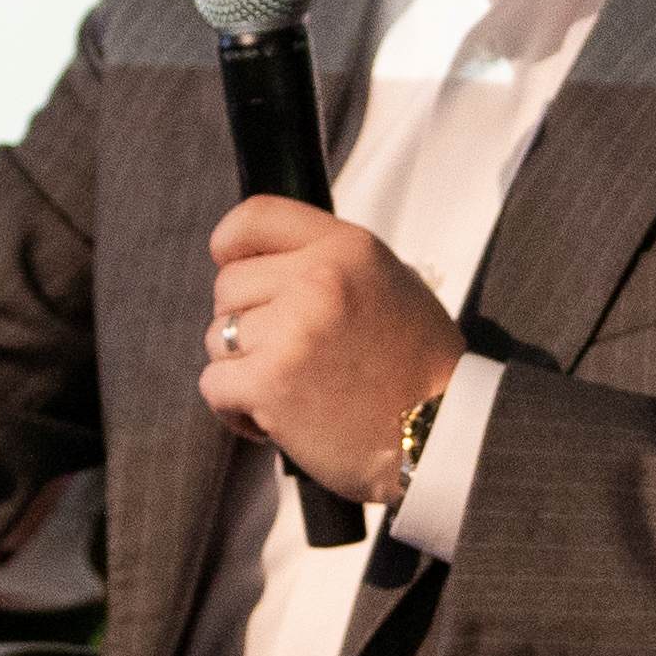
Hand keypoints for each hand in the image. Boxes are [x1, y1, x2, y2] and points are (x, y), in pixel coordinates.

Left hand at [199, 195, 458, 505]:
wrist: (441, 438)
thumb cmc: (419, 371)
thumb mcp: (392, 286)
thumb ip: (331, 266)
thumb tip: (267, 265)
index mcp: (347, 249)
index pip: (256, 217)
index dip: (231, 244)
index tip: (228, 264)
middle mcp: (317, 280)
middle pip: (228, 285)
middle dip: (246, 324)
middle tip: (285, 356)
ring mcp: (291, 331)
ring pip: (219, 337)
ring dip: (242, 368)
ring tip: (289, 391)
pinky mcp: (270, 383)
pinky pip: (214, 384)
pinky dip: (234, 408)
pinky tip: (274, 421)